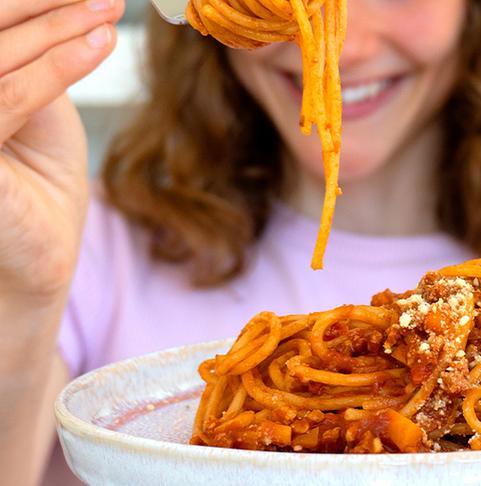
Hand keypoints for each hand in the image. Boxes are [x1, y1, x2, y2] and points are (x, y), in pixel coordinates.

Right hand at [0, 0, 123, 300]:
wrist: (34, 263)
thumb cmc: (30, 184)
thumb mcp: (26, 105)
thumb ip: (21, 55)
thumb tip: (57, 5)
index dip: (24, 1)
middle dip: (40, 4)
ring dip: (56, 27)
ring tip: (108, 14)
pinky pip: (5, 97)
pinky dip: (56, 66)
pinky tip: (99, 45)